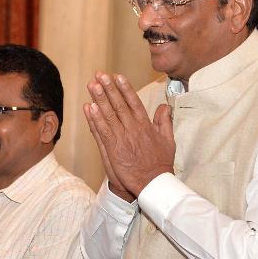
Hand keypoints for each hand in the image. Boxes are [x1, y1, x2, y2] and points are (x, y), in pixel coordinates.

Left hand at [84, 72, 173, 198]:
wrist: (153, 183)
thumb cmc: (160, 163)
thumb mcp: (168, 140)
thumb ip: (164, 121)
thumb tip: (164, 106)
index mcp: (145, 125)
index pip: (134, 102)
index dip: (124, 88)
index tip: (117, 76)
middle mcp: (133, 129)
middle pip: (119, 104)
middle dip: (109, 88)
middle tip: (100, 75)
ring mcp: (122, 138)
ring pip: (109, 115)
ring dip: (100, 99)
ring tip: (92, 85)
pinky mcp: (113, 149)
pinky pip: (102, 131)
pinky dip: (95, 119)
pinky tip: (89, 108)